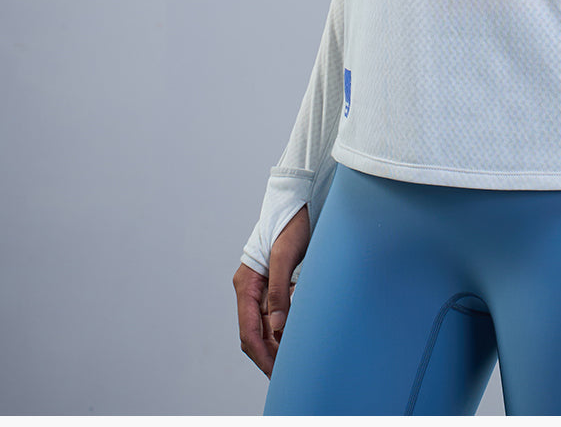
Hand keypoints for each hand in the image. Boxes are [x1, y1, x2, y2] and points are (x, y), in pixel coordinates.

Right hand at [233, 204, 310, 376]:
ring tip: (294, 361)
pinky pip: (275, 315)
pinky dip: (284, 330)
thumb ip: (279, 290)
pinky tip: (296, 339)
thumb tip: (277, 326)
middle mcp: (250, 290)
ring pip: (265, 327)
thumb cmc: (290, 224)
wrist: (298, 202)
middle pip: (255, 334)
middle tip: (288, 373)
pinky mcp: (275, 285)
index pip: (248, 331)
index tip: (275, 372)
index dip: (261, 354)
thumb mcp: (285, 256)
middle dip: (269, 355)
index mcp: (246, 284)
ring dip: (277, 345)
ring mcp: (262, 289)